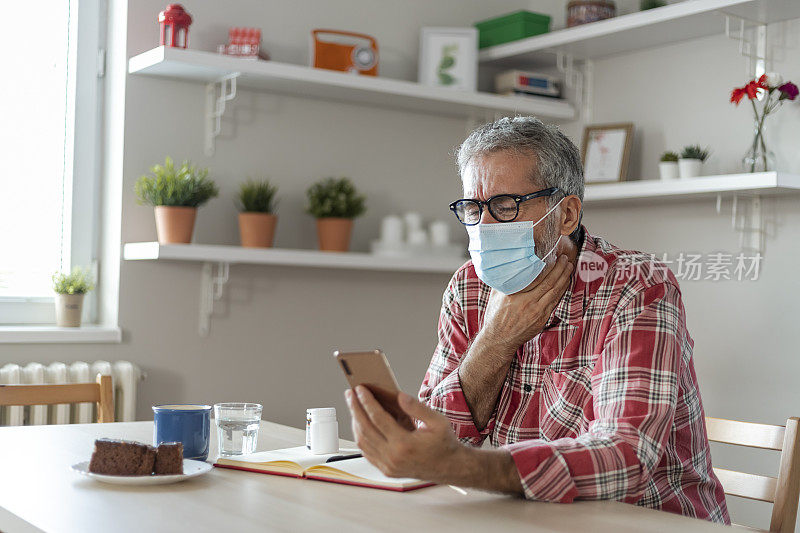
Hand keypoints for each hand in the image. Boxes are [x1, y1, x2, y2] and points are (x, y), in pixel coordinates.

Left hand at [345, 385, 462, 481]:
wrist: (449, 467)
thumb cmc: (444, 443)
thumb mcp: (438, 421)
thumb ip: (417, 408)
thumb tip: (398, 396)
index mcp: (405, 445)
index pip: (378, 419)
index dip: (367, 402)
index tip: (360, 389)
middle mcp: (393, 458)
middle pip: (365, 429)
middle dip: (355, 409)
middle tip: (350, 394)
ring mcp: (388, 466)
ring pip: (362, 441)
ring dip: (355, 422)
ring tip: (354, 406)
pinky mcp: (386, 470)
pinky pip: (366, 451)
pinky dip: (361, 435)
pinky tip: (360, 423)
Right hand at [479, 254, 573, 352]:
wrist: (499, 340)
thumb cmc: (495, 317)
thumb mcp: (495, 296)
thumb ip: (504, 282)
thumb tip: (510, 266)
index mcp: (515, 296)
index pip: (536, 277)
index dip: (548, 267)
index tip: (554, 257)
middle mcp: (527, 303)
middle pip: (549, 283)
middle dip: (560, 269)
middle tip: (565, 259)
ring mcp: (537, 313)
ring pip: (555, 292)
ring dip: (564, 279)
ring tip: (569, 268)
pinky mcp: (542, 320)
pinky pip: (555, 303)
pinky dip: (561, 292)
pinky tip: (565, 284)